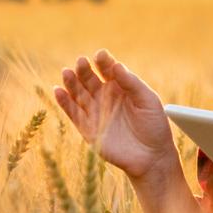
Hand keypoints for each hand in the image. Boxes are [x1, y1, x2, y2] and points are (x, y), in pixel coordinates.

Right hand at [52, 49, 176, 181]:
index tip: (100, 55)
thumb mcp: (148, 100)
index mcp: (120, 86)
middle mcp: (105, 96)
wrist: (152, 157)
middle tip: (81, 62)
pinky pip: (73, 113)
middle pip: (89, 79)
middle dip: (84, 70)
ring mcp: (95, 112)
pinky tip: (58, 90)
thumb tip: (116, 65)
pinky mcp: (87, 128)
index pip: (108, 69)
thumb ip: (131, 83)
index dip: (103, 61)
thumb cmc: (154, 126)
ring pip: (78, 93)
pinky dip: (64, 102)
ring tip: (67, 72)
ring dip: (71, 82)